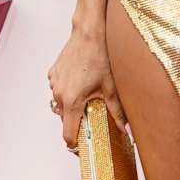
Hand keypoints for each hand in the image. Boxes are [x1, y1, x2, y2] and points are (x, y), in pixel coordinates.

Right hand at [46, 28, 127, 153]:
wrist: (89, 33)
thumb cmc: (100, 57)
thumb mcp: (112, 88)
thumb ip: (118, 112)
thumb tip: (126, 130)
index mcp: (72, 101)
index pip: (68, 134)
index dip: (75, 143)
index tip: (83, 146)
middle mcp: (59, 94)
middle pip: (65, 119)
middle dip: (77, 122)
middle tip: (92, 117)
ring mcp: (54, 83)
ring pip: (61, 104)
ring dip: (72, 106)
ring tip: (88, 97)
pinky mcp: (53, 73)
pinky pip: (58, 90)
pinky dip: (67, 91)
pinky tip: (81, 83)